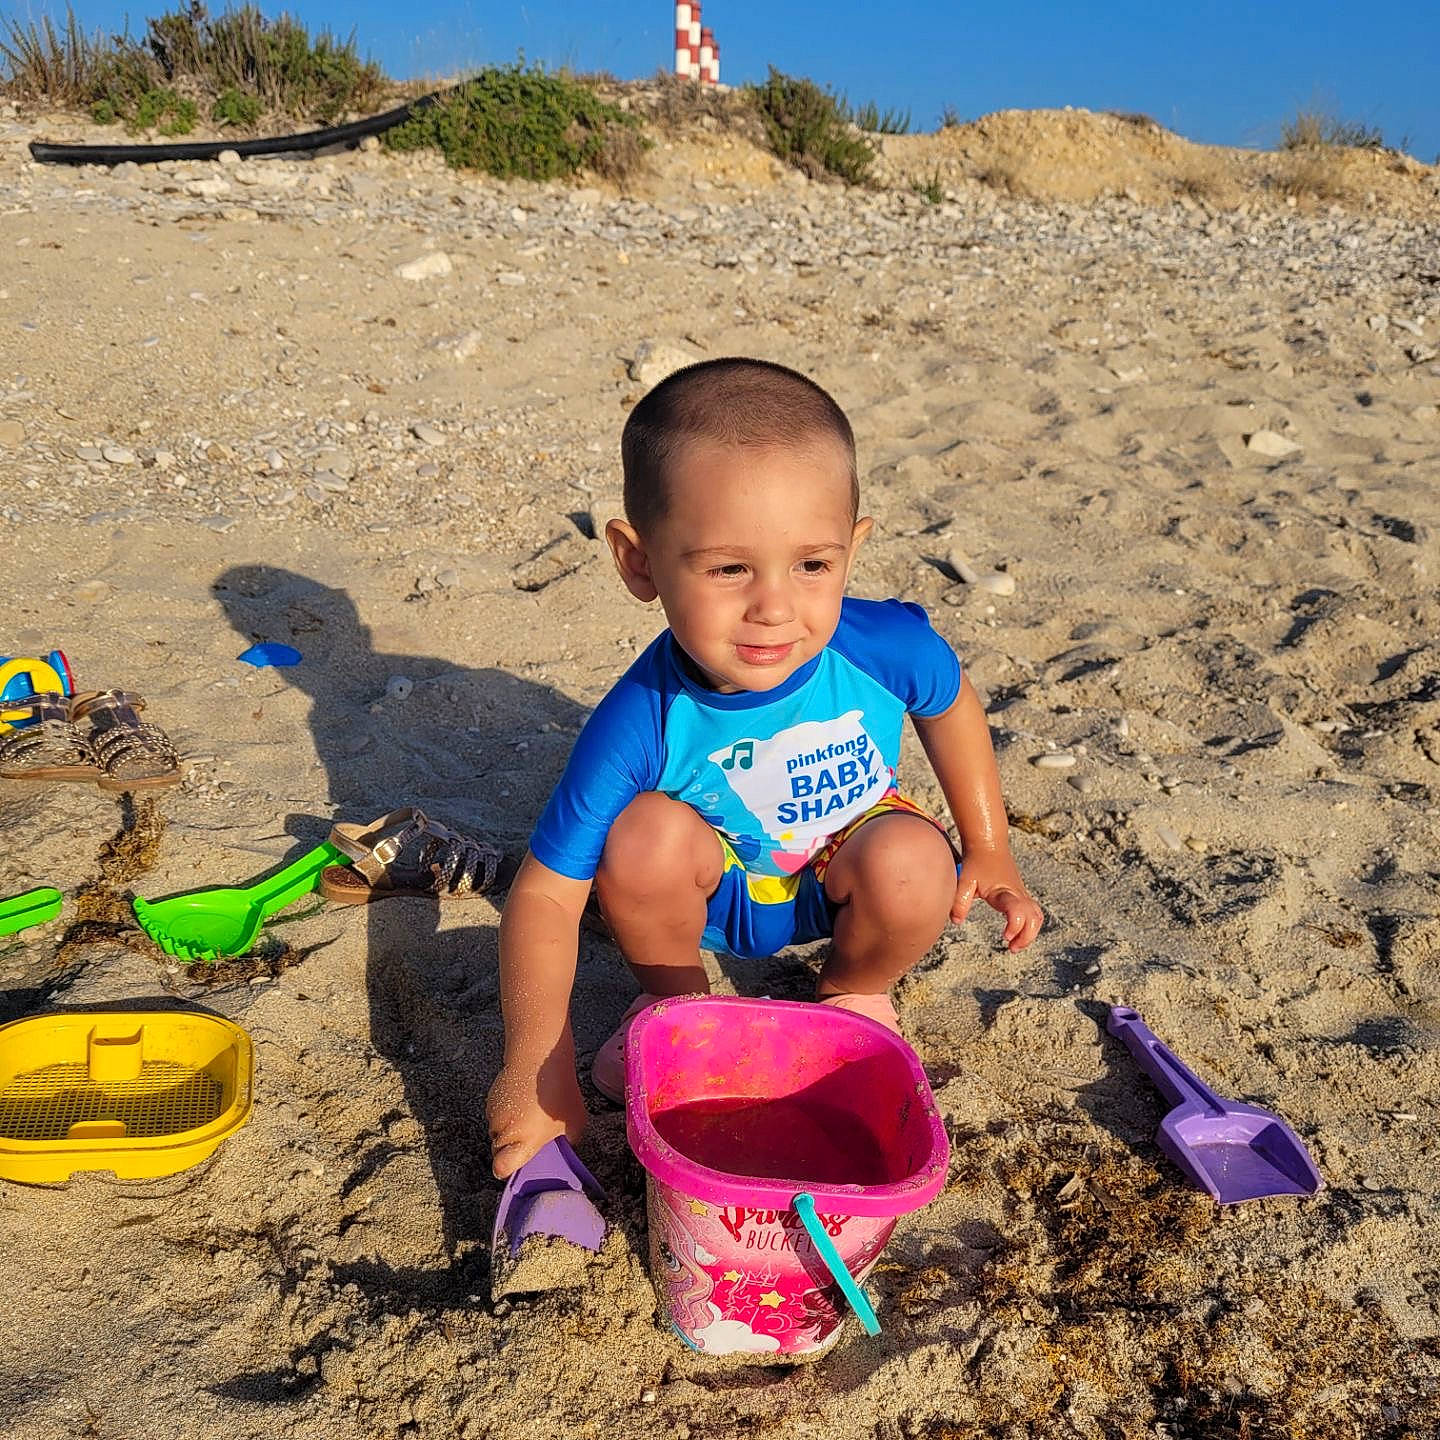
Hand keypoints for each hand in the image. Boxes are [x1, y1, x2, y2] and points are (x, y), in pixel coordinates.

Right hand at [486, 1048, 587, 1179]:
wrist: (539, 1058)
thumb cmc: (559, 1092)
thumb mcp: (574, 1121)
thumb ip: (567, 1141)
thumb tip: (564, 1147)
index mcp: (523, 1142)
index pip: (501, 1168)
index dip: (507, 1169)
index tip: (518, 1164)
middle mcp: (503, 1131)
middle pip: (499, 1151)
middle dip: (512, 1148)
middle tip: (531, 1136)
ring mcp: (494, 1114)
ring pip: (497, 1132)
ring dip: (508, 1129)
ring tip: (528, 1114)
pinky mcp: (490, 1099)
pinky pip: (495, 1114)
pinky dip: (505, 1113)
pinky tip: (522, 1101)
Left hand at [950, 847, 1043, 951]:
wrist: (988, 845)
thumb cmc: (977, 863)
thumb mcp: (964, 881)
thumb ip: (959, 902)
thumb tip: (957, 921)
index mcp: (1004, 892)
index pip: (1018, 911)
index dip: (1016, 926)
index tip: (1005, 937)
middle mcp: (1017, 894)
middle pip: (1033, 918)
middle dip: (1027, 937)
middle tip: (1011, 948)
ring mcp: (1021, 894)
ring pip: (1037, 916)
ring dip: (1030, 933)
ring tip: (1014, 945)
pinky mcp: (1021, 895)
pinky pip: (1033, 913)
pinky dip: (1030, 926)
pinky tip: (1016, 933)